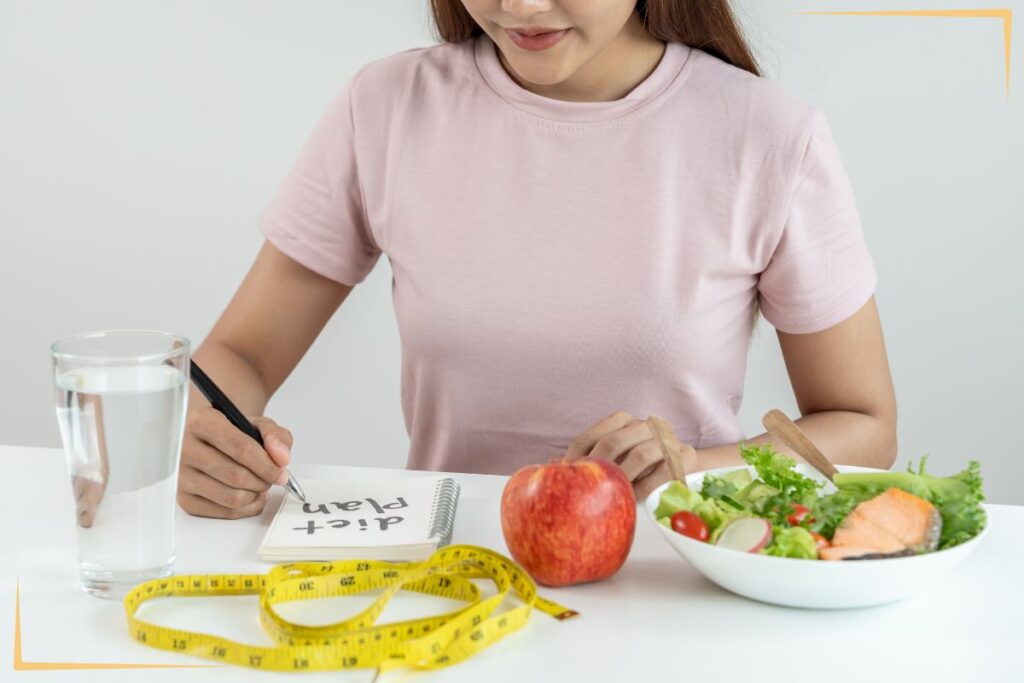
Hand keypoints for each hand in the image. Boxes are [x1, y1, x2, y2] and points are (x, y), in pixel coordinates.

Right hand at [177, 407, 292, 518]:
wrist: (210, 441)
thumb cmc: (233, 432)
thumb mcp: (257, 425)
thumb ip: (275, 436)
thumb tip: (281, 457)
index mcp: (201, 422)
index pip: (240, 448)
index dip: (267, 464)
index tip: (281, 470)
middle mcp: (184, 448)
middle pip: (236, 476)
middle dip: (263, 480)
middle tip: (272, 477)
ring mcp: (181, 476)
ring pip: (231, 497)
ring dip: (255, 495)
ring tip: (260, 484)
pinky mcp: (184, 498)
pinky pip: (223, 512)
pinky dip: (246, 508)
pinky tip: (251, 496)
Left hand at [565, 411, 698, 499]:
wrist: (683, 465)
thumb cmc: (639, 466)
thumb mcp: (612, 459)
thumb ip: (588, 459)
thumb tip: (550, 463)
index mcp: (622, 421)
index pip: (589, 437)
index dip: (575, 460)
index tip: (567, 479)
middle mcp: (644, 424)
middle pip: (613, 443)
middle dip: (598, 468)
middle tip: (588, 490)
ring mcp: (666, 438)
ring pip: (640, 455)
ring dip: (624, 477)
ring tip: (613, 495)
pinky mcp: (685, 456)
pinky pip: (662, 472)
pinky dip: (646, 487)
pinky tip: (634, 498)